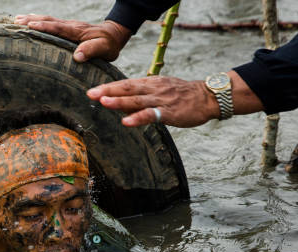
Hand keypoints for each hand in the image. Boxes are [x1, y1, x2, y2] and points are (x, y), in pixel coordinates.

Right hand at [14, 15, 131, 61]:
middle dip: (32, 20)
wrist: (114, 35)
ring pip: (48, 20)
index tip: (30, 26)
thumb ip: (92, 50)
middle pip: (49, 20)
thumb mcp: (104, 49)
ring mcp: (68, 26)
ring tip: (17, 20)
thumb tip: (77, 56)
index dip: (44, 26)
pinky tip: (31, 22)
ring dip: (32, 19)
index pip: (58, 27)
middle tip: (16, 21)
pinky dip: (38, 21)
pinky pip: (50, 23)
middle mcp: (70, 26)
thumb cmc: (109, 45)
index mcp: (77, 31)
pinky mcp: (66, 28)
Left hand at [87, 76, 220, 127]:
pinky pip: (151, 115)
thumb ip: (140, 96)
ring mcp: (161, 100)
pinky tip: (126, 121)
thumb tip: (119, 103)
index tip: (92, 90)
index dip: (108, 87)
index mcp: (150, 83)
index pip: (126, 83)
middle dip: (108, 90)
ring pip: (137, 100)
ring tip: (103, 102)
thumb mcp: (159, 91)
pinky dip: (138, 118)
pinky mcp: (169, 112)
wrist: (207, 97)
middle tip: (90, 93)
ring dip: (119, 101)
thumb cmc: (181, 95)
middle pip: (128, 88)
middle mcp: (153, 89)